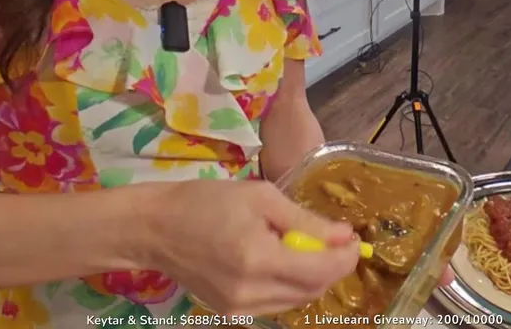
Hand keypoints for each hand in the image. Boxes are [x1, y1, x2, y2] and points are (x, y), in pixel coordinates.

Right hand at [145, 181, 360, 315]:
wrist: (155, 228)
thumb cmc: (206, 201)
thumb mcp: (261, 197)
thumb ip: (305, 221)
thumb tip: (344, 236)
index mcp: (259, 259)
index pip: (320, 271)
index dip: (345, 258)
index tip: (355, 241)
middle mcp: (251, 292)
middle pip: (312, 290)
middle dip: (331, 267)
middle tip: (334, 241)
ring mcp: (239, 308)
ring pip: (296, 301)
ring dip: (311, 277)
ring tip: (304, 247)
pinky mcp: (230, 313)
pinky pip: (275, 304)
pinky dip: (288, 286)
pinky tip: (279, 262)